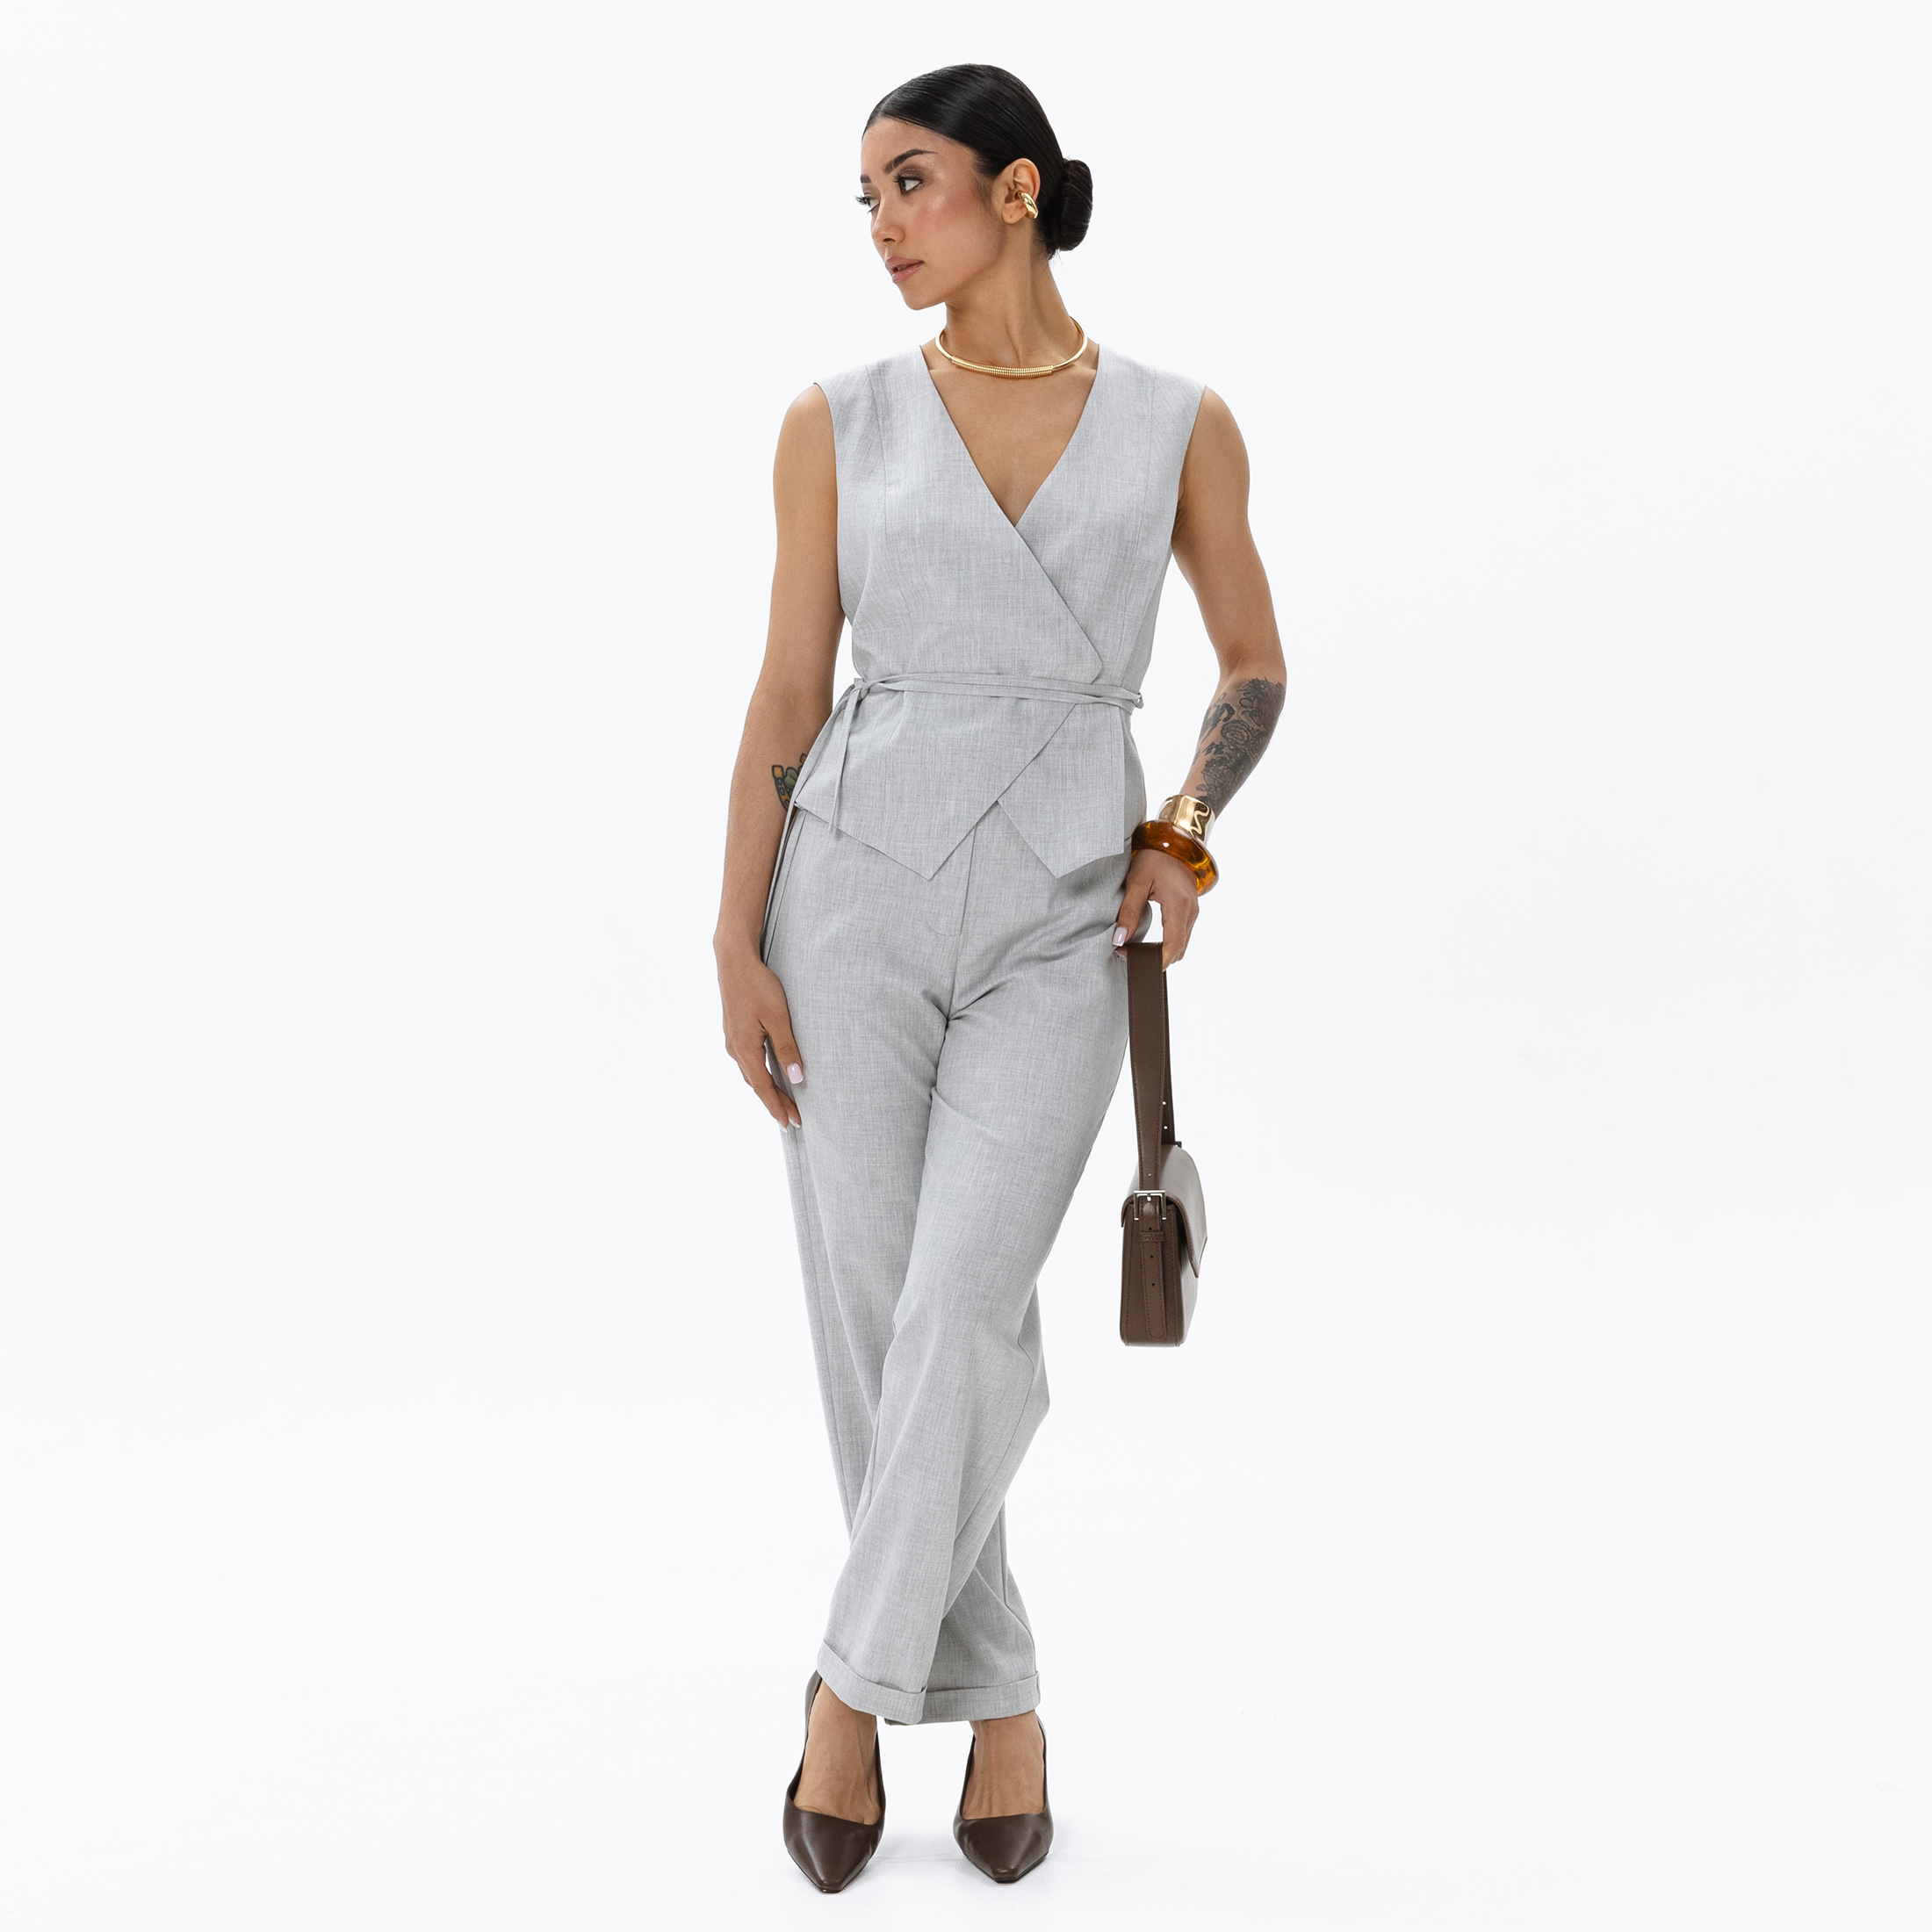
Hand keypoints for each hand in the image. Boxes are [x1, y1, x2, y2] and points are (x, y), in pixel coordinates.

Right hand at [716, 945, 803, 1127]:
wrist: (734, 962)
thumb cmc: (758, 986)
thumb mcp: (778, 1017)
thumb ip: (787, 1048)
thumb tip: (796, 1078)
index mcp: (745, 1049)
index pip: (764, 1087)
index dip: (778, 1107)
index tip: (791, 1123)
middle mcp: (735, 1049)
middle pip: (756, 1084)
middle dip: (774, 1103)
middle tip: (793, 1118)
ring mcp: (732, 1040)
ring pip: (751, 1073)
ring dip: (766, 1089)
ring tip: (783, 1102)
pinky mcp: (735, 1031)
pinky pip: (748, 1061)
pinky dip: (760, 1074)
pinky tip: (769, 1073)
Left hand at [1112, 846, 1199, 968]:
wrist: (1174, 844)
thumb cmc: (1155, 858)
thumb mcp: (1136, 882)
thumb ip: (1128, 912)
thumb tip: (1119, 939)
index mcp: (1179, 905)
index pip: (1173, 945)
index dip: (1158, 961)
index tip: (1137, 964)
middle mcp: (1191, 912)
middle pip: (1178, 950)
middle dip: (1157, 959)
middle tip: (1129, 956)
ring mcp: (1193, 913)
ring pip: (1181, 945)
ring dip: (1162, 952)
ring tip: (1136, 950)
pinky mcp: (1190, 912)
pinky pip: (1181, 936)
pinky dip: (1167, 944)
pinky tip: (1149, 943)